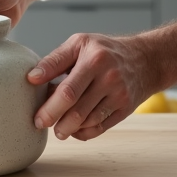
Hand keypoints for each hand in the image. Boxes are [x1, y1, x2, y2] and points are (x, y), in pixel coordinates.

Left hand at [27, 33, 159, 141]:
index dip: (49, 108)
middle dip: (55, 122)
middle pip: (77, 111)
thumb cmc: (105, 51)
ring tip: (58, 125)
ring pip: (87, 123)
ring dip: (68, 129)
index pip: (68, 91)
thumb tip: (32, 78)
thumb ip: (54, 60)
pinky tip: (75, 127)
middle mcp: (109, 78)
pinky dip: (83, 132)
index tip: (36, 117)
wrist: (145, 59)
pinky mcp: (125, 109)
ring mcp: (119, 95)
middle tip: (41, 124)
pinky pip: (99, 128)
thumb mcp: (79, 44)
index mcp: (94, 59)